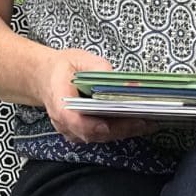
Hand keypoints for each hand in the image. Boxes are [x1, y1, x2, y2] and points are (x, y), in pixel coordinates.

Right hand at [38, 48, 157, 143]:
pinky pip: (103, 136)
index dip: (93, 125)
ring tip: (149, 123)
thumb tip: (116, 79)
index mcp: (59, 102)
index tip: (111, 124)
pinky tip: (138, 123)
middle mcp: (65, 123)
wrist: (46, 79)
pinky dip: (121, 130)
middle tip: (146, 122)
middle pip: (95, 132)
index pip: (74, 120)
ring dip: (125, 131)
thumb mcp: (78, 59)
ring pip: (102, 137)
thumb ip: (97, 68)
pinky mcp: (83, 135)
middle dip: (122, 128)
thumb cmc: (63, 69)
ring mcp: (74, 132)